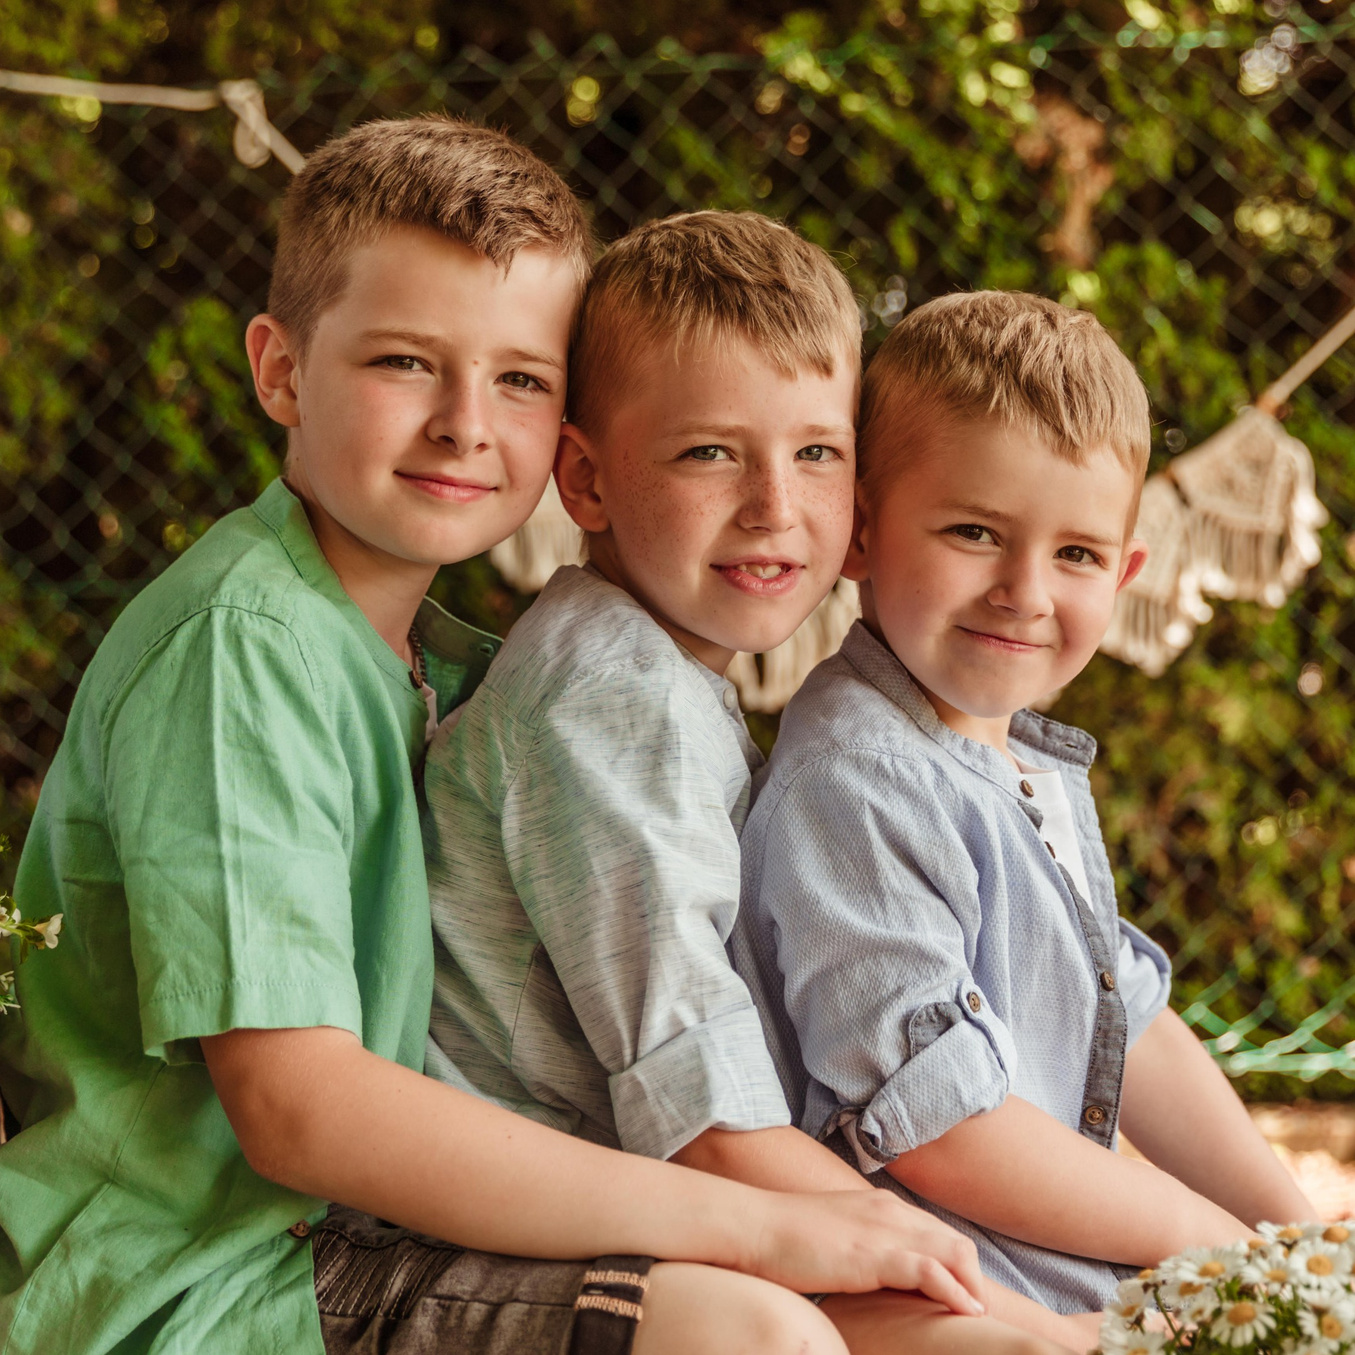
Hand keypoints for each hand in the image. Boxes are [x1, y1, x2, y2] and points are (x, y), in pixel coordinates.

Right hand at [744, 1187, 986, 1314]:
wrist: (755, 1226)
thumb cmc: (785, 1237)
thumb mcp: (835, 1235)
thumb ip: (861, 1246)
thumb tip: (872, 1274)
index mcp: (881, 1206)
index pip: (938, 1232)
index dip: (958, 1265)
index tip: (965, 1296)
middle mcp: (890, 1211)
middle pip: (955, 1242)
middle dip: (974, 1278)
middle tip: (979, 1311)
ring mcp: (884, 1230)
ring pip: (954, 1252)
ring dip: (973, 1287)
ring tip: (979, 1316)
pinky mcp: (874, 1255)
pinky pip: (930, 1272)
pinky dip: (954, 1292)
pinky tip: (965, 1313)